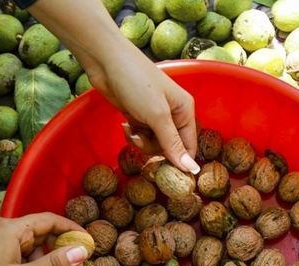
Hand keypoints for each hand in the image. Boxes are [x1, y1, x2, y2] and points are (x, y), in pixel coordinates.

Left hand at [0, 213, 88, 265]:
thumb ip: (54, 264)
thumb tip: (82, 251)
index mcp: (12, 228)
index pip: (50, 220)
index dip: (71, 229)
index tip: (88, 242)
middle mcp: (3, 225)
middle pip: (40, 228)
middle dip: (59, 244)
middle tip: (75, 262)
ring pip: (29, 239)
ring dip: (43, 253)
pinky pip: (17, 245)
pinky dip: (29, 256)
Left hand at [86, 47, 199, 173]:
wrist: (106, 62)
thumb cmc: (136, 82)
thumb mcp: (157, 115)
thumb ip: (173, 143)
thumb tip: (192, 170)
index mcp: (185, 111)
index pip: (189, 147)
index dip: (179, 161)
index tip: (164, 171)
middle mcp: (174, 114)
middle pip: (170, 148)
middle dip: (153, 148)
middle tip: (140, 137)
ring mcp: (155, 115)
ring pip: (153, 144)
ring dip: (140, 142)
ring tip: (130, 129)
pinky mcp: (139, 116)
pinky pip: (141, 136)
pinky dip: (132, 134)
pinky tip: (125, 124)